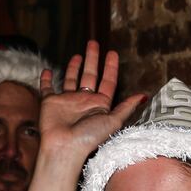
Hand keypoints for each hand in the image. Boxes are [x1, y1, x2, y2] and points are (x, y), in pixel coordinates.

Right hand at [37, 40, 145, 165]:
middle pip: (90, 75)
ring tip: (78, 54)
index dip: (111, 67)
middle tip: (94, 43)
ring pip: (71, 79)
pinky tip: (47, 70)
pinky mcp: (51, 102)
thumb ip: (126, 107)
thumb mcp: (113, 121)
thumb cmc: (89, 137)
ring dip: (74, 67)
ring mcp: (67, 101)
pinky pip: (48, 88)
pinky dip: (46, 79)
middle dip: (93, 59)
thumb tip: (144, 95)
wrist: (64, 146)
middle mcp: (84, 101)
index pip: (108, 81)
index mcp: (100, 104)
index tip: (112, 53)